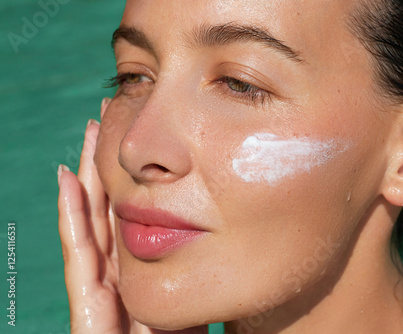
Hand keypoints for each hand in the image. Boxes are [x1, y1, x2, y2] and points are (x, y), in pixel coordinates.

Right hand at [57, 99, 208, 333]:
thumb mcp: (206, 307)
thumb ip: (208, 278)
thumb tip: (233, 239)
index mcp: (149, 282)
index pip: (136, 223)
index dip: (132, 183)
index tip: (139, 143)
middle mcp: (123, 284)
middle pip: (111, 216)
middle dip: (107, 169)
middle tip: (108, 120)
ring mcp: (103, 300)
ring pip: (91, 228)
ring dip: (87, 180)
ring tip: (89, 135)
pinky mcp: (90, 320)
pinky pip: (80, 262)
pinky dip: (72, 221)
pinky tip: (70, 181)